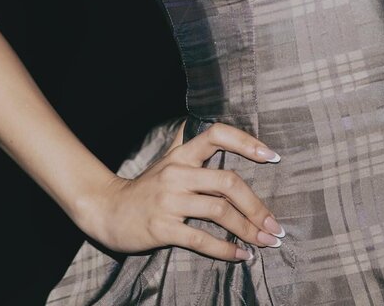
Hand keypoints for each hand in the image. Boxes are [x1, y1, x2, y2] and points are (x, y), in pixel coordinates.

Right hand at [84, 121, 284, 262]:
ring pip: (219, 211)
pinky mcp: (163, 228)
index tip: (272, 156)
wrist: (108, 210)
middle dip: (257, 206)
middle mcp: (178, 173)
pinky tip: (241, 255)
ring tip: (265, 242)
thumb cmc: (145, 187)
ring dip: (248, 229)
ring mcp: (170, 200)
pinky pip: (201, 239)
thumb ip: (188, 144)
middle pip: (228, 182)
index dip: (246, 142)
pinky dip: (225, 249)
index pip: (217, 135)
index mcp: (182, 154)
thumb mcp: (166, 160)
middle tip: (275, 225)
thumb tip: (211, 127)